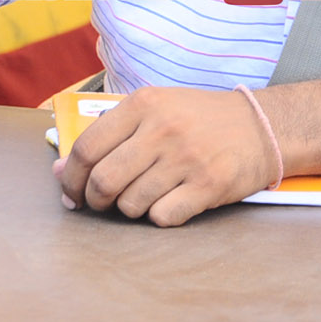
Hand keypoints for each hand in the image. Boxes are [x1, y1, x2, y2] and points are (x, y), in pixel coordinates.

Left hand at [53, 86, 279, 226]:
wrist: (261, 127)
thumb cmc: (198, 120)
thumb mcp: (155, 109)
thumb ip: (109, 135)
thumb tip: (59, 170)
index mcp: (143, 104)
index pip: (86, 147)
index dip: (70, 177)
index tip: (70, 193)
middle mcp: (162, 129)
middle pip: (103, 180)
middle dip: (95, 200)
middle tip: (102, 203)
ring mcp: (186, 158)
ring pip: (130, 204)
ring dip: (130, 209)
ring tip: (144, 196)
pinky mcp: (207, 186)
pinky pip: (161, 217)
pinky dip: (158, 217)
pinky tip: (170, 201)